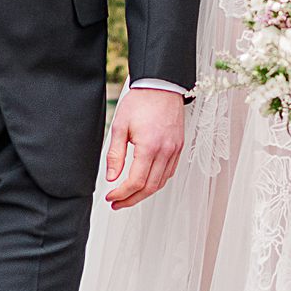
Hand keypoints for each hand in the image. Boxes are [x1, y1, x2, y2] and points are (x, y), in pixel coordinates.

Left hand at [104, 85, 185, 208]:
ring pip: (161, 182)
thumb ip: (116, 155)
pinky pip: (169, 172)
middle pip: (150, 188)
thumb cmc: (140, 102)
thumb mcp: (120, 126)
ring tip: (128, 196)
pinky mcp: (179, 147)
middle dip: (131, 199)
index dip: (122, 194)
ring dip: (144, 193)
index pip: (136, 182)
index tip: (110, 196)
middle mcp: (166, 151)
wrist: (161, 86)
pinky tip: (145, 182)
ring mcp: (175, 150)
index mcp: (150, 147)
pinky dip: (156, 182)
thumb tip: (112, 178)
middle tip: (117, 203)